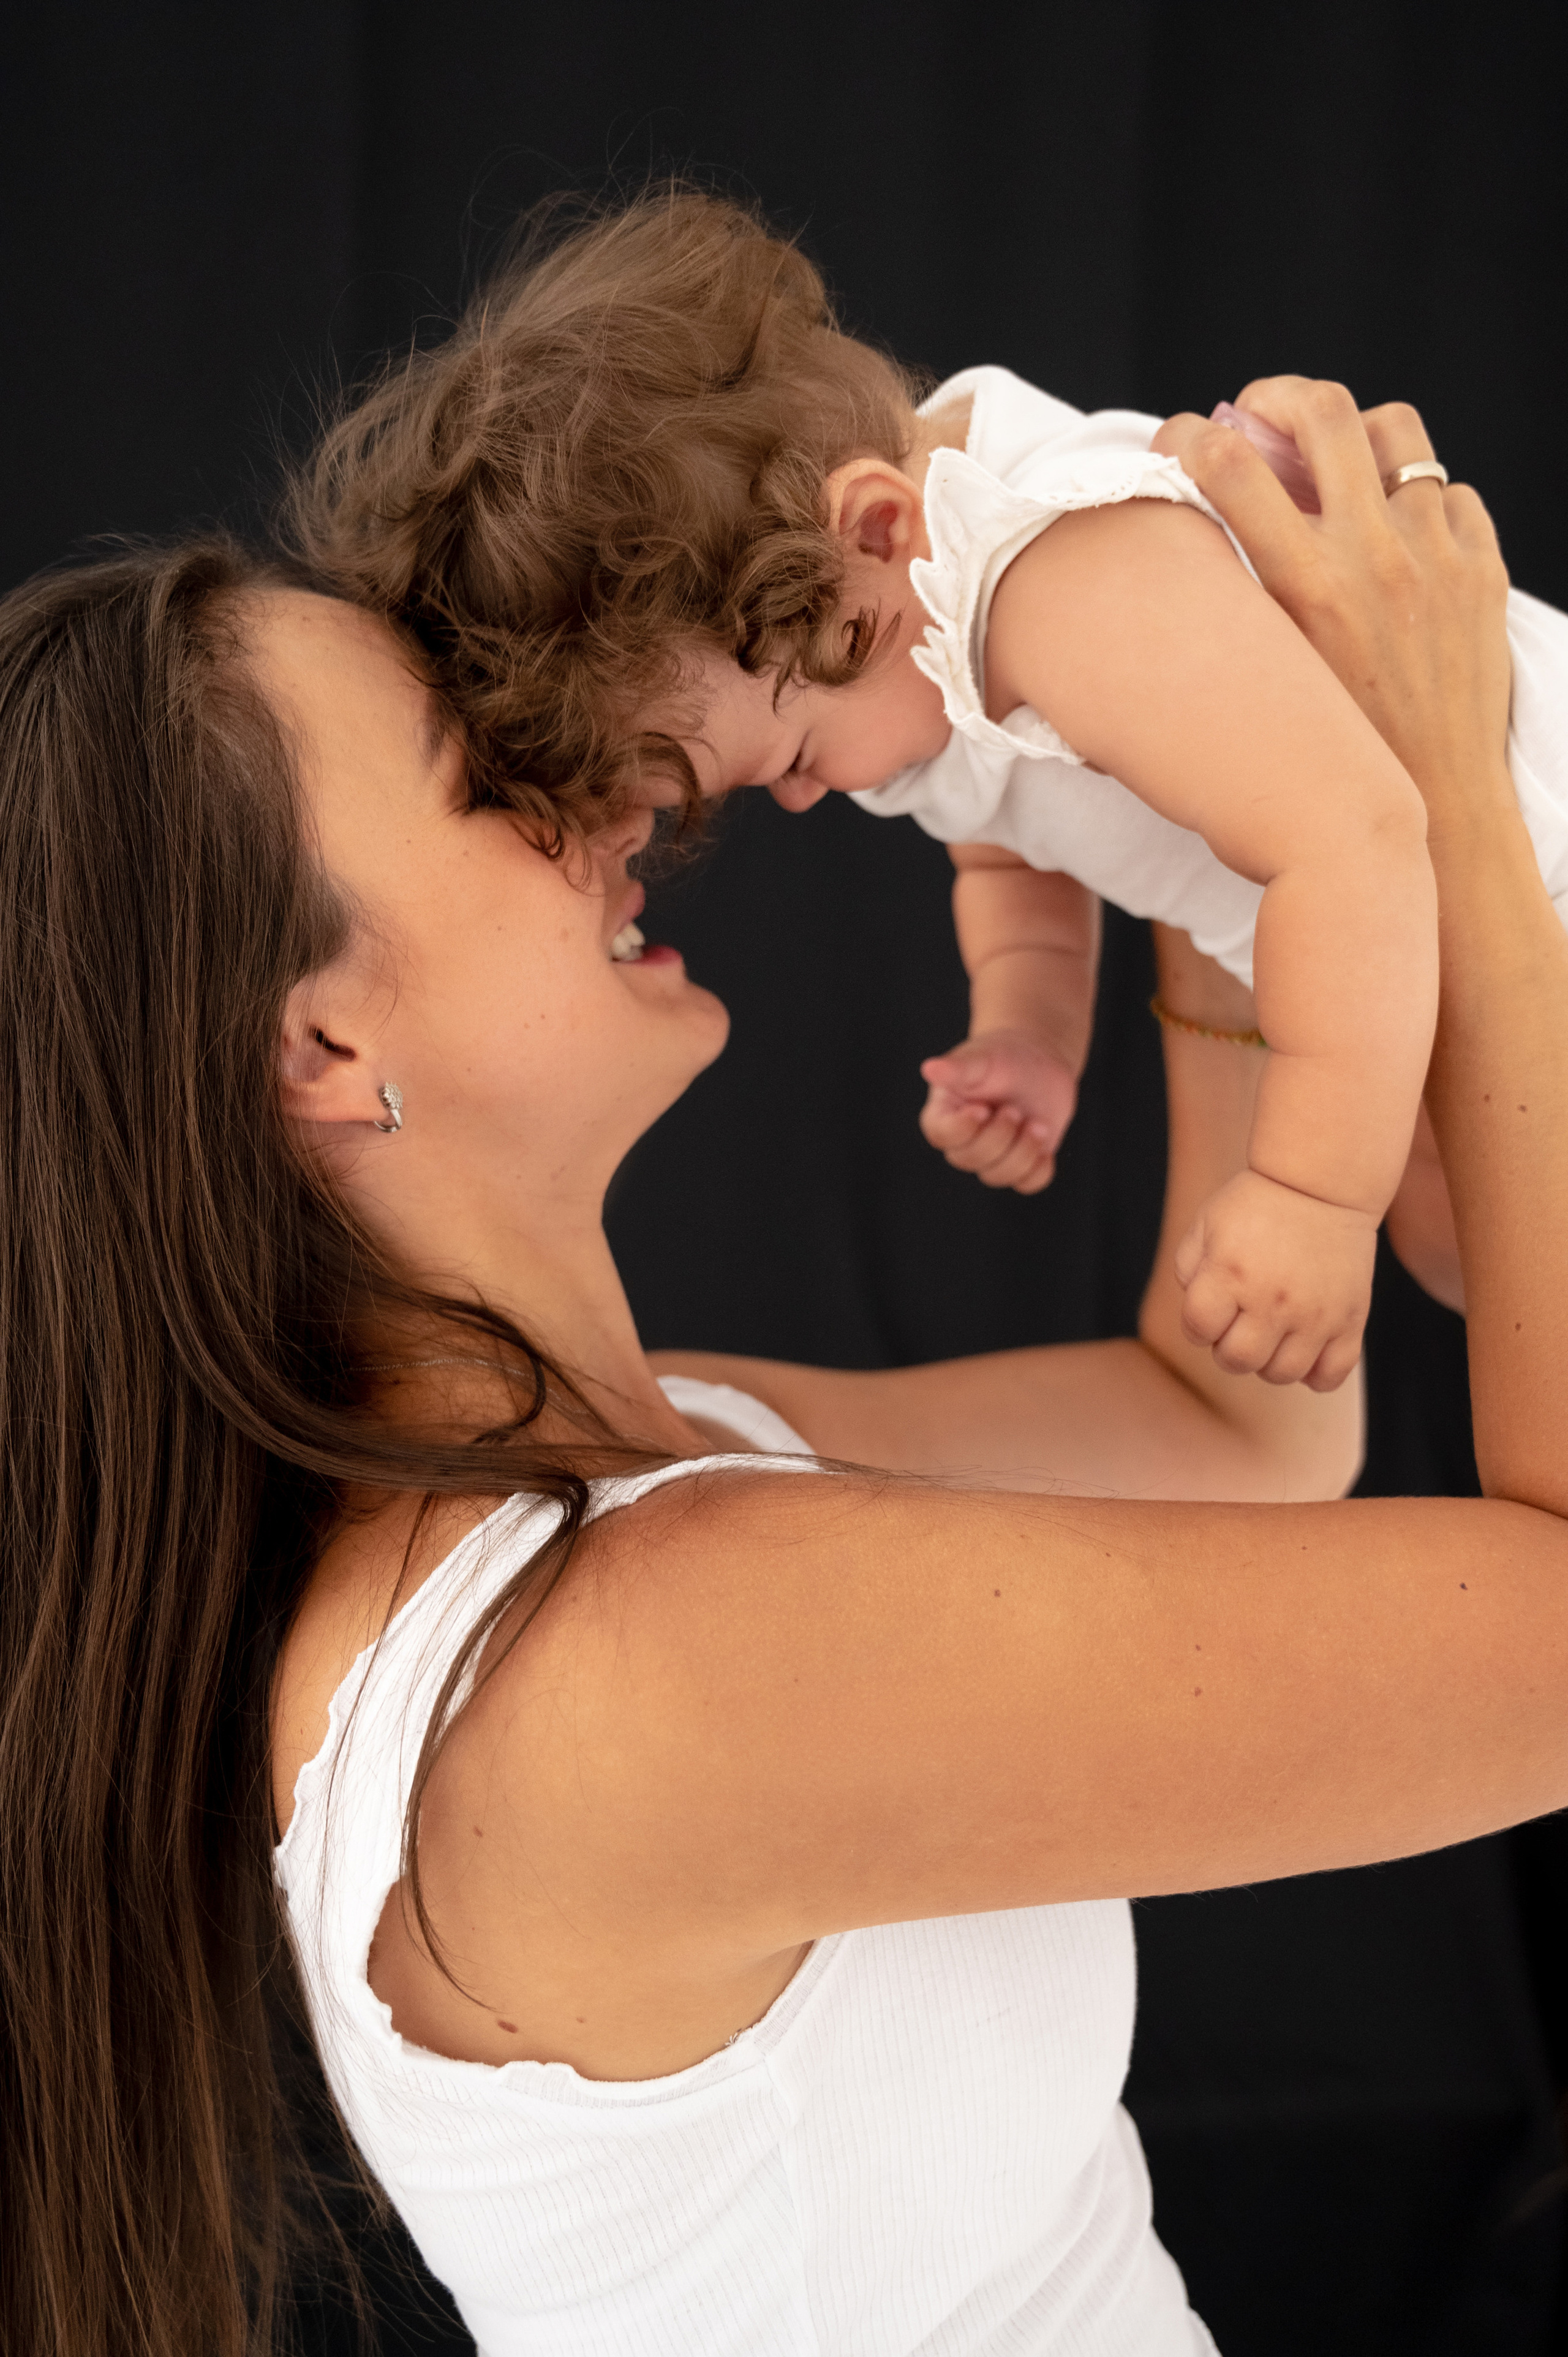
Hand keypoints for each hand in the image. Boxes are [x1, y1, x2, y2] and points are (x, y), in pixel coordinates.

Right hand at [919, 1030, 1077, 1194]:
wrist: (1037, 1062)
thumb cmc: (1001, 1057)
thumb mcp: (980, 1059)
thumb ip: (957, 1067)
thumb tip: (929, 1068)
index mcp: (944, 1115)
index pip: (942, 1135)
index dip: (962, 1128)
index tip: (983, 1107)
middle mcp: (963, 1142)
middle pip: (970, 1159)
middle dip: (999, 1136)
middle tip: (1016, 1109)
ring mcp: (992, 1156)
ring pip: (998, 1176)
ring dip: (1023, 1151)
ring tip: (1039, 1123)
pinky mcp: (1021, 1164)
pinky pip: (1027, 1184)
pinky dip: (1039, 1170)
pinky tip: (1045, 1147)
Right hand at [1153, 379, 1511, 829]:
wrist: (1437, 805)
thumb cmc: (1333, 754)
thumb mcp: (1264, 673)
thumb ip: (1238, 595)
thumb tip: (1205, 520)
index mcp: (1304, 586)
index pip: (1225, 463)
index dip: (1185, 434)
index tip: (1174, 441)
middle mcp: (1373, 556)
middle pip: (1322, 409)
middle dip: (1277, 397)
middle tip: (1259, 417)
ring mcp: (1437, 555)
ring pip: (1395, 430)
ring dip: (1354, 437)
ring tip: (1335, 468)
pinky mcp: (1482, 567)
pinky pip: (1450, 491)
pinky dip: (1416, 498)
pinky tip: (1395, 538)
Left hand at [1176, 1168, 1376, 1390]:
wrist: (1322, 1185)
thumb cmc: (1257, 1205)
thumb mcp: (1206, 1225)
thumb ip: (1189, 1271)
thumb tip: (1198, 1318)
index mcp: (1230, 1275)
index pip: (1198, 1330)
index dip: (1198, 1324)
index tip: (1211, 1308)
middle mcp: (1273, 1300)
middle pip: (1237, 1361)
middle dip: (1228, 1347)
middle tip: (1240, 1322)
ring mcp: (1315, 1314)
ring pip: (1282, 1374)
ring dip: (1268, 1361)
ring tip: (1272, 1332)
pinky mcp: (1350, 1319)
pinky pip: (1332, 1374)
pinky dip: (1315, 1374)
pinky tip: (1304, 1349)